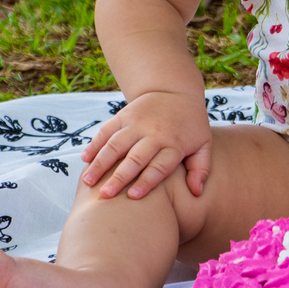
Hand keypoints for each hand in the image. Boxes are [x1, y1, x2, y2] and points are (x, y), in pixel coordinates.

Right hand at [79, 91, 212, 199]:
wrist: (175, 90)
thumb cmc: (190, 125)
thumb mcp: (203, 144)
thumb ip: (200, 169)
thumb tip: (196, 192)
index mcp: (175, 144)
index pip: (159, 166)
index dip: (146, 181)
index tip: (132, 197)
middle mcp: (154, 133)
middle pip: (135, 158)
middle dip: (119, 177)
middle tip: (105, 195)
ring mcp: (137, 122)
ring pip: (115, 145)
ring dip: (100, 163)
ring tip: (88, 182)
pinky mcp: (124, 115)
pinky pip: (106, 130)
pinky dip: (95, 144)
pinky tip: (85, 159)